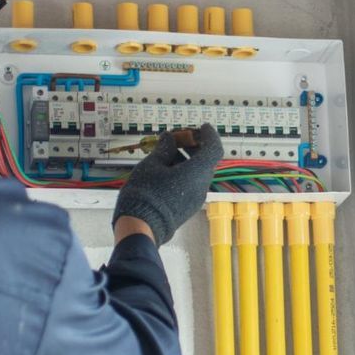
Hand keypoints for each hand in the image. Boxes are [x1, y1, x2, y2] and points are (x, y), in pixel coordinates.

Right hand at [112, 125, 223, 244]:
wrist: (140, 227)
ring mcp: (195, 199)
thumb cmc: (145, 193)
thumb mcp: (152, 164)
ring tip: (165, 154)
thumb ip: (164, 148)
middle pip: (205, 161)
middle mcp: (201, 186)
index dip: (210, 135)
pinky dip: (183, 173)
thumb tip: (170, 138)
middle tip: (177, 138)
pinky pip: (191, 184)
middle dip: (193, 146)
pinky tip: (164, 171)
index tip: (202, 127)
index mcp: (197, 172)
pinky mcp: (188, 208)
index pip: (213, 149)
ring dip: (186, 160)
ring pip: (197, 173)